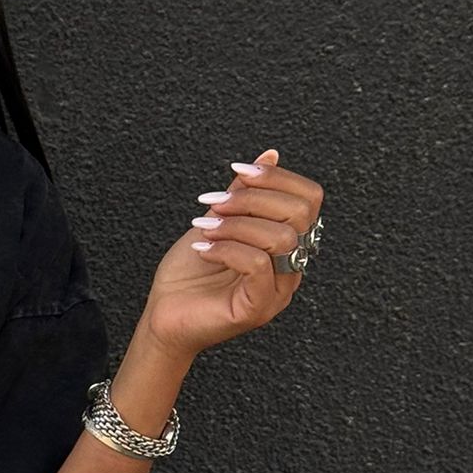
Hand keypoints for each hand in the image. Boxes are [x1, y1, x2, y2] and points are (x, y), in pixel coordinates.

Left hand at [140, 150, 325, 358]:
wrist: (163, 316)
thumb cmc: (189, 274)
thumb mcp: (218, 221)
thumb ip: (244, 193)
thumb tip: (269, 156)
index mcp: (287, 244)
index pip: (309, 199)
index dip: (276, 177)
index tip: (237, 172)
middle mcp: (290, 268)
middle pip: (299, 214)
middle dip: (252, 199)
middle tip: (214, 203)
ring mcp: (277, 291)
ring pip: (280, 238)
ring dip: (236, 224)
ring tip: (205, 228)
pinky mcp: (257, 309)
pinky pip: (258, 266)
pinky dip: (227, 248)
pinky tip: (203, 248)